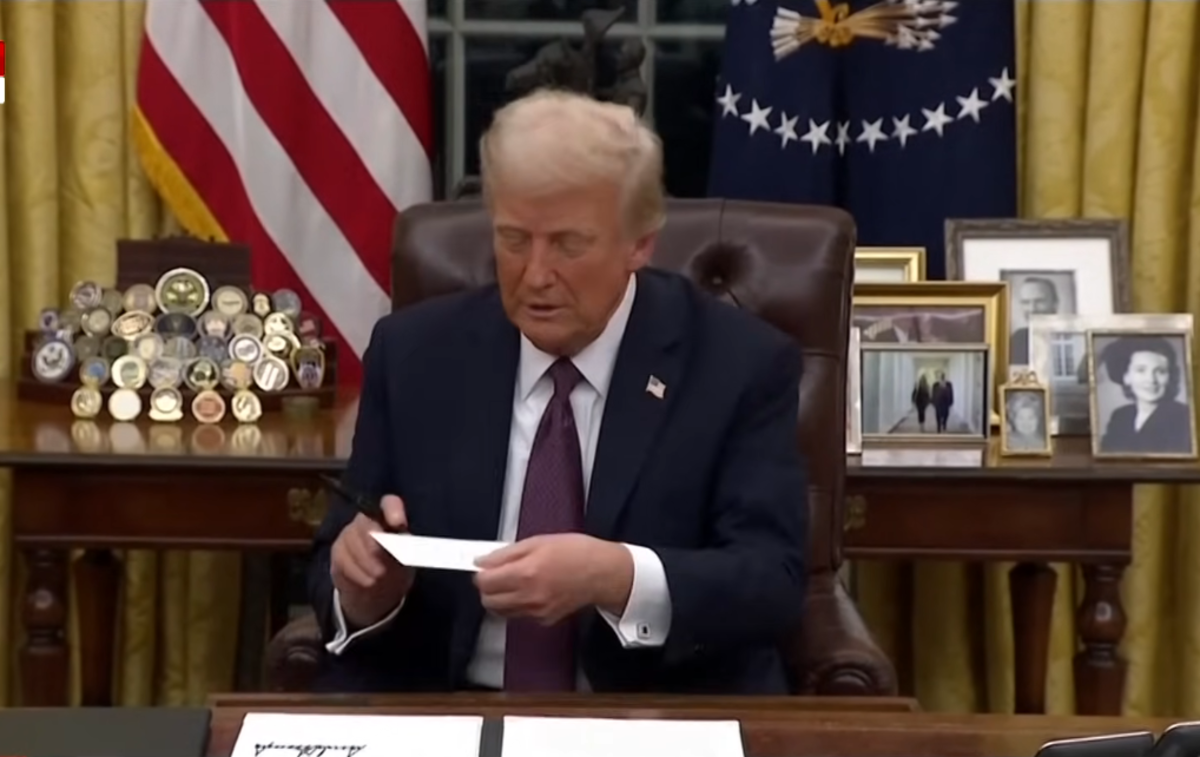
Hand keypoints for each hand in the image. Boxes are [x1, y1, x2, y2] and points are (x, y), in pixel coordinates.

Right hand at [330, 495, 414, 628]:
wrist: (376, 592)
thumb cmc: (395, 569)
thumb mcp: (407, 560)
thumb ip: (406, 548)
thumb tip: (403, 542)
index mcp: (389, 518)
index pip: (389, 503)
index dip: (393, 510)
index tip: (399, 523)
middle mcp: (367, 520)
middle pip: (366, 523)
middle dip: (375, 543)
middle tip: (384, 562)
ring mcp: (349, 533)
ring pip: (353, 541)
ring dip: (367, 562)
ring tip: (379, 577)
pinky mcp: (337, 550)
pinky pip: (343, 558)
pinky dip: (357, 573)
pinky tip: (368, 582)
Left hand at [473, 534, 632, 624]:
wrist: (603, 573)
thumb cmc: (577, 553)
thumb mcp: (538, 541)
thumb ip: (506, 553)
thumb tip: (483, 560)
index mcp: (526, 573)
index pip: (484, 583)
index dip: (481, 573)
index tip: (485, 567)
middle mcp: (529, 596)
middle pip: (489, 601)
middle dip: (488, 588)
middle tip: (496, 575)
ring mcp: (537, 611)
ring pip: (502, 612)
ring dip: (501, 598)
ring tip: (513, 582)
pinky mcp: (545, 620)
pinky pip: (520, 615)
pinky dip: (519, 605)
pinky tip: (531, 591)